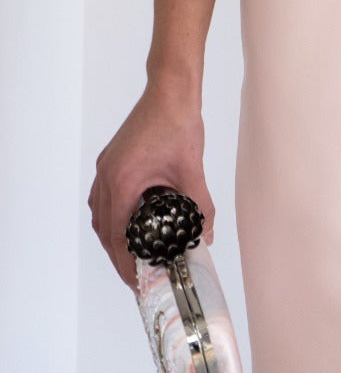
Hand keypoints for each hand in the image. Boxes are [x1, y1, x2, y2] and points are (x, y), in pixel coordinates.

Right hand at [88, 79, 215, 291]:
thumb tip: (207, 234)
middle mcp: (107, 176)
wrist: (169, 90)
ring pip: (101, 214)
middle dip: (120, 255)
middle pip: (105, 230)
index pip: (117, 237)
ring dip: (114, 236)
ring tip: (135, 253)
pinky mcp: (110, 160)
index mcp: (122, 182)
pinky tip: (130, 221)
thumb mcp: (191, 170)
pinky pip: (103, 197)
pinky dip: (113, 215)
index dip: (127, 264)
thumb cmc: (178, 124)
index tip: (139, 281)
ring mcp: (105, 167)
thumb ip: (201, 206)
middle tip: (139, 274)